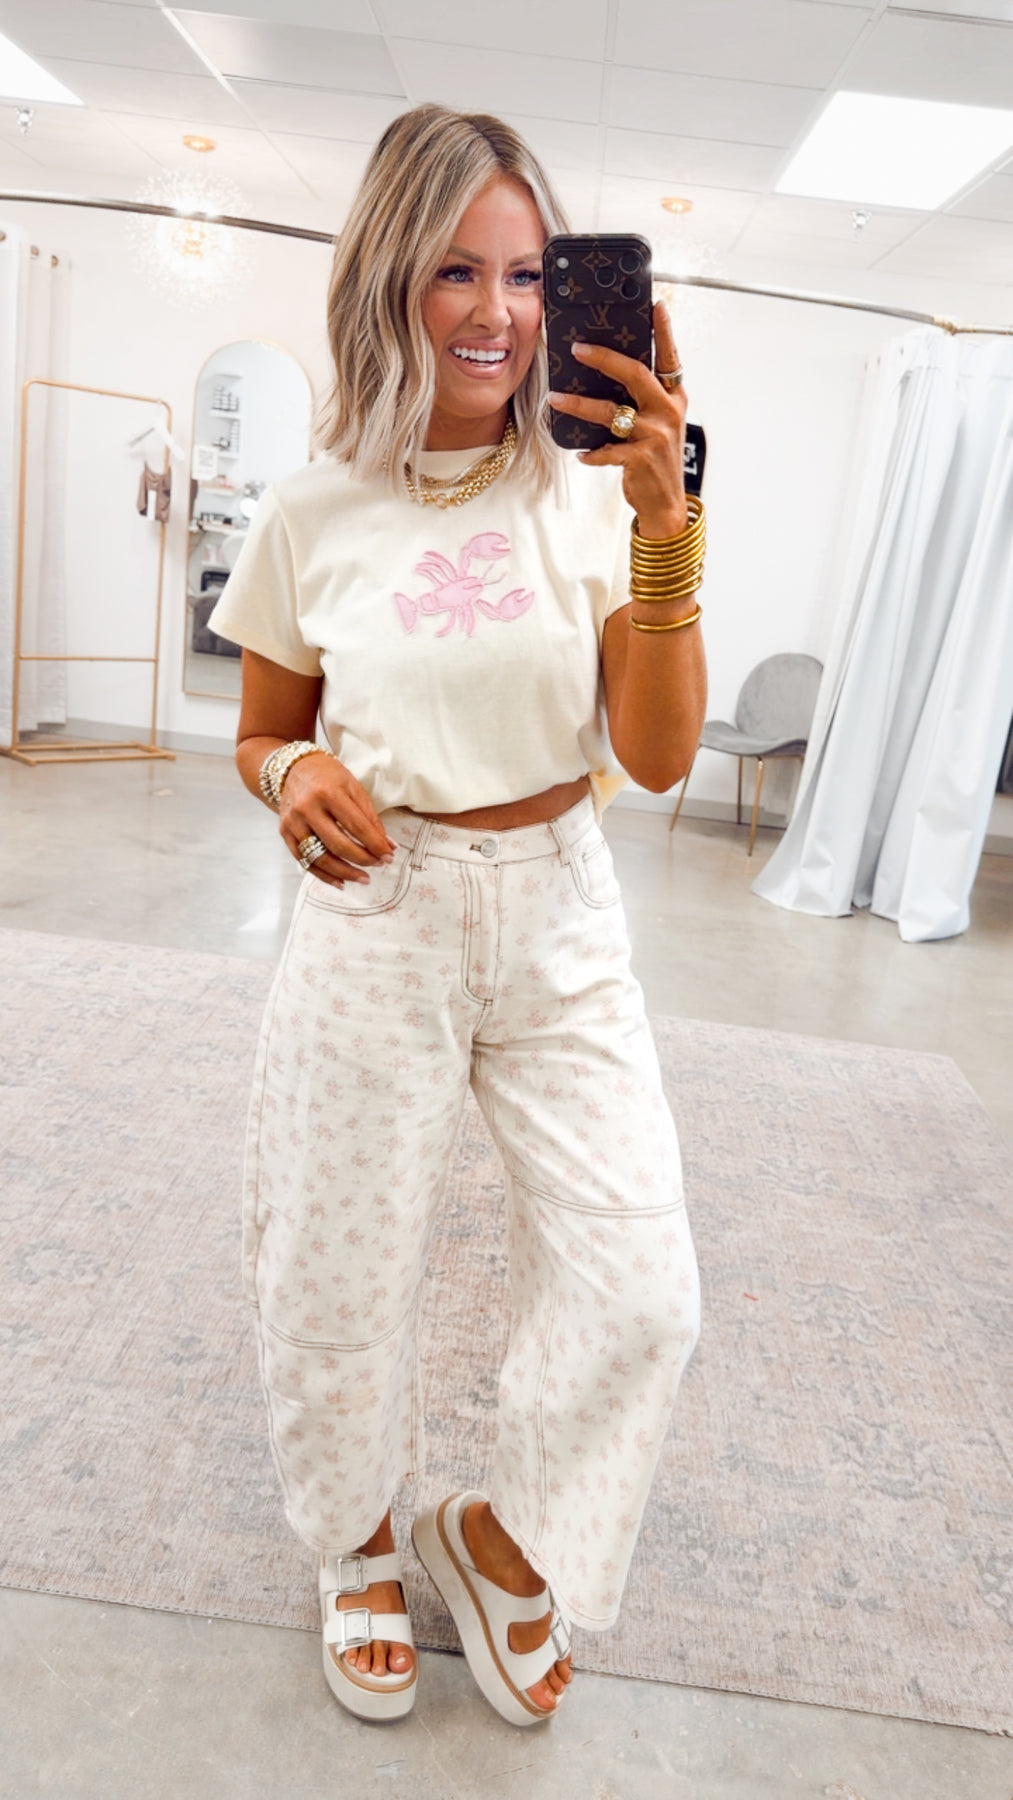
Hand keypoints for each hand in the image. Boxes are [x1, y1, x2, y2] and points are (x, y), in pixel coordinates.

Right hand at [279, 752, 395, 887]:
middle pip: (338, 845)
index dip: (374, 844)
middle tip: (378, 865)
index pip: (356, 826)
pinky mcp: (285, 833)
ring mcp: (293, 822)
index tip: (388, 856)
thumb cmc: (328, 777)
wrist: (294, 768)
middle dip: (362, 859)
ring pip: (320, 858)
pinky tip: (341, 881)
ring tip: (363, 878)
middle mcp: (307, 808)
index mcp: (328, 793)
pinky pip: (304, 861)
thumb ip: (371, 818)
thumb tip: (389, 846)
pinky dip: (324, 875)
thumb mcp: (354, 788)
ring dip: (345, 873)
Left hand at [548, 301, 687, 538]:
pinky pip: (607, 450)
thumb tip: (609, 374)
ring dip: (579, 404)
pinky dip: (591, 452)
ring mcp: (655, 435)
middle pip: (635, 374)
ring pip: (611, 412)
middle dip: (604, 358)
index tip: (655, 306)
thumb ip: (642, 400)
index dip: (664, 332)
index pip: (670, 358)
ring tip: (556, 398)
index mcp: (673, 398)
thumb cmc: (656, 459)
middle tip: (577, 348)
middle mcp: (667, 412)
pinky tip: (580, 453)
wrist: (666, 503)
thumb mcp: (659, 424)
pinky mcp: (640, 459)